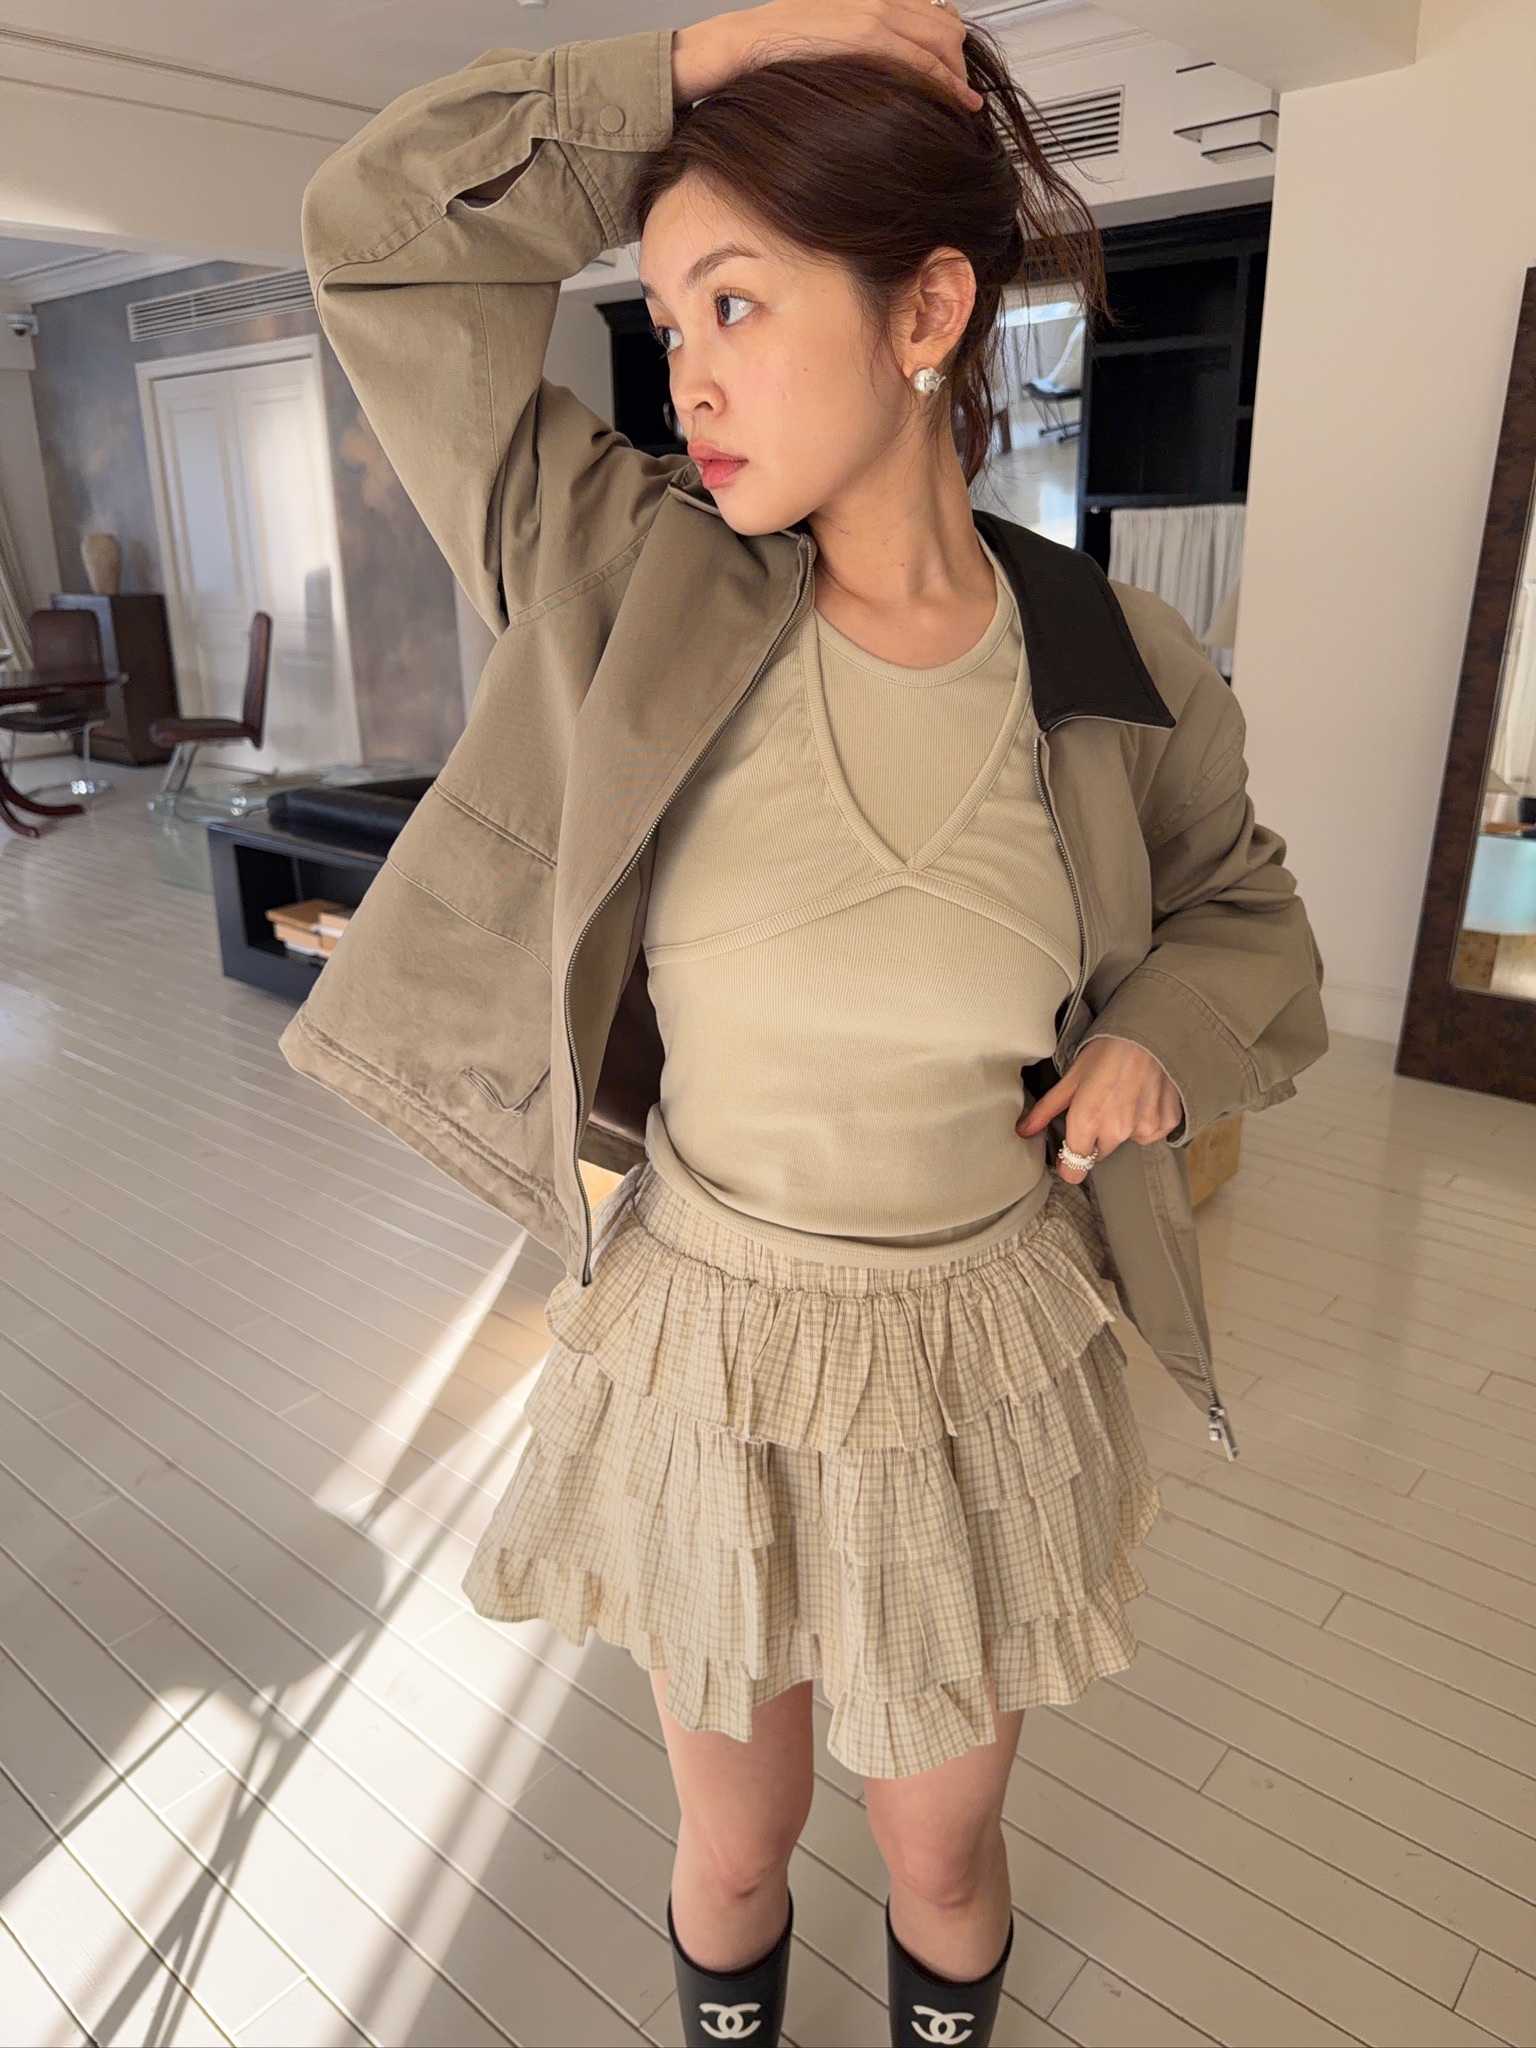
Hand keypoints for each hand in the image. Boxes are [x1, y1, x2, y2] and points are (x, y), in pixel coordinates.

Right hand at [671, 0, 983, 111]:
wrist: (740, 44)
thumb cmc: (772, 50)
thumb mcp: (821, 40)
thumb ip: (852, 46)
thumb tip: (873, 72)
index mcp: (867, 0)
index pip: (929, 16)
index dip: (950, 49)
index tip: (958, 77)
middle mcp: (877, 0)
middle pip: (944, 28)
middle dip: (960, 66)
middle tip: (965, 99)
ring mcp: (874, 15)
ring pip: (939, 44)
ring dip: (957, 79)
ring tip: (965, 108)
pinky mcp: (867, 36)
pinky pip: (919, 60)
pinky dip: (943, 83)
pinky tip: (953, 105)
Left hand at [1016, 1037, 1182, 1184]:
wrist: (1149, 1032)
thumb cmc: (1105, 1051)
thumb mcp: (1070, 1078)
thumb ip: (1046, 1110)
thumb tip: (1022, 1131)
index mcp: (1088, 1122)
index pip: (1075, 1168)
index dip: (1069, 1163)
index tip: (1069, 1153)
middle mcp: (1117, 1131)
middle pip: (1100, 1152)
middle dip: (1096, 1136)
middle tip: (1100, 1105)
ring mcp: (1144, 1128)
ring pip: (1125, 1141)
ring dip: (1122, 1126)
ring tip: (1123, 1095)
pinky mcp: (1166, 1123)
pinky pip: (1150, 1133)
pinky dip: (1145, 1119)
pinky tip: (1143, 1095)